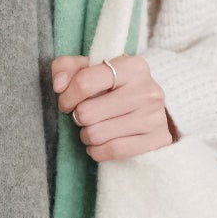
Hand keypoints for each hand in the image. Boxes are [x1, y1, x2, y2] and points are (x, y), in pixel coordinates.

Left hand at [50, 53, 180, 160]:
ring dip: (86, 135)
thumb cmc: (114, 88)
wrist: (152, 110)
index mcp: (132, 66)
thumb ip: (66, 66)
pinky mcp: (157, 140)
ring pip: (97, 134)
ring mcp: (154, 117)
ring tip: (93, 128)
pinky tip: (100, 144)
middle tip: (84, 116)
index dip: (67, 96)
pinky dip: (97, 151)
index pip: (85, 82)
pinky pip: (112, 150)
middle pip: (87, 112)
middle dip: (78, 117)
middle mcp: (146, 89)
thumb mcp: (91, 69)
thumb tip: (59, 85)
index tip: (66, 102)